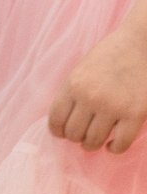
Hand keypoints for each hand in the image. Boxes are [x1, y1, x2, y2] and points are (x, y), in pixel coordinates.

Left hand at [51, 18, 146, 153]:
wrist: (142, 45)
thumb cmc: (111, 55)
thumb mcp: (82, 69)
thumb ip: (74, 92)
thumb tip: (66, 119)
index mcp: (74, 85)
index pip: (56, 118)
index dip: (57, 131)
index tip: (62, 134)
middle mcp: (90, 98)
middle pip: (73, 133)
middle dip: (75, 138)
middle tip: (81, 136)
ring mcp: (113, 107)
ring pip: (93, 141)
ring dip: (92, 145)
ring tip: (95, 142)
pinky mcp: (135, 114)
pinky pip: (121, 143)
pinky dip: (114, 148)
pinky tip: (113, 145)